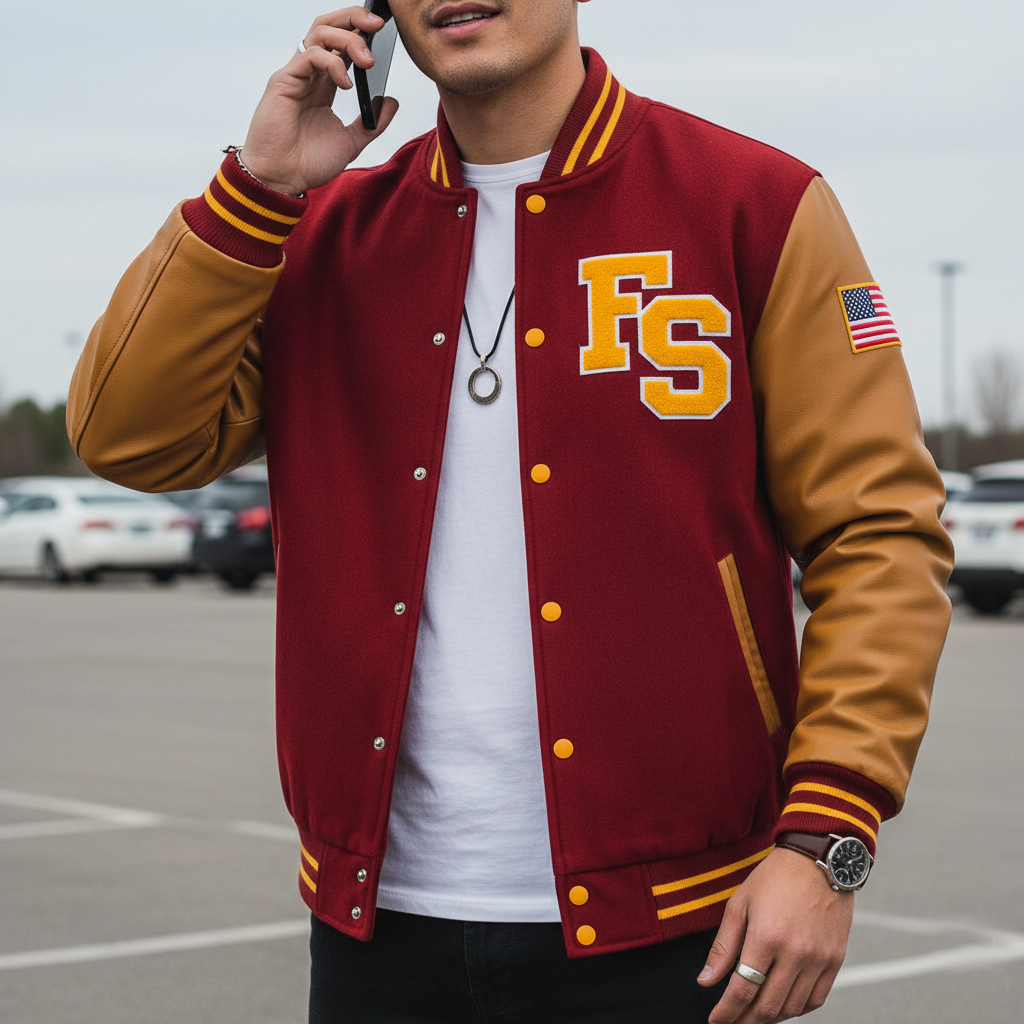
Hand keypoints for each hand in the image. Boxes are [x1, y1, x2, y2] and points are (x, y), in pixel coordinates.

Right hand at [239, 7, 399, 195]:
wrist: (282, 180)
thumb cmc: (307, 163)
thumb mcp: (351, 142)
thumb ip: (373, 122)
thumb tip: (392, 101)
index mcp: (324, 84)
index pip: (341, 43)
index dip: (360, 31)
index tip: (383, 32)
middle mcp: (309, 74)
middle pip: (328, 27)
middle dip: (353, 18)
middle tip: (377, 25)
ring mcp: (296, 75)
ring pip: (318, 33)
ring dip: (348, 39)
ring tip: (368, 61)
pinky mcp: (284, 81)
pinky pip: (309, 56)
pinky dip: (332, 63)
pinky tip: (346, 83)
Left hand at [698, 848, 852, 1022]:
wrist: (818, 861)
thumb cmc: (775, 878)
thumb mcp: (739, 904)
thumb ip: (722, 947)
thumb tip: (706, 981)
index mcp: (766, 937)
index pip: (743, 990)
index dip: (727, 1011)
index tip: (717, 1019)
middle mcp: (795, 953)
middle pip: (768, 1006)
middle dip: (746, 1019)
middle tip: (733, 1020)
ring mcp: (819, 959)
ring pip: (792, 1008)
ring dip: (771, 1017)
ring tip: (754, 1013)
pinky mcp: (835, 960)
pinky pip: (816, 999)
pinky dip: (798, 1009)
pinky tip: (783, 1005)